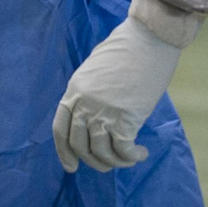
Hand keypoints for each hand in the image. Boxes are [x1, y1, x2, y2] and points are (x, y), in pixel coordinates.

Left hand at [53, 12, 183, 172]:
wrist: (148, 39)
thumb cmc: (127, 49)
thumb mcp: (95, 69)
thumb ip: (89, 92)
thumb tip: (95, 117)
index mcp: (74, 89)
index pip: (60, 129)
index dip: (64, 152)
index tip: (71, 167)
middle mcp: (84, 103)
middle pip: (80, 145)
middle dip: (93, 161)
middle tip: (107, 164)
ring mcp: (103, 111)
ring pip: (101, 152)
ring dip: (114, 162)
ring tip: (129, 158)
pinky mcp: (125, 118)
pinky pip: (123, 151)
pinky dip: (132, 157)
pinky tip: (141, 153)